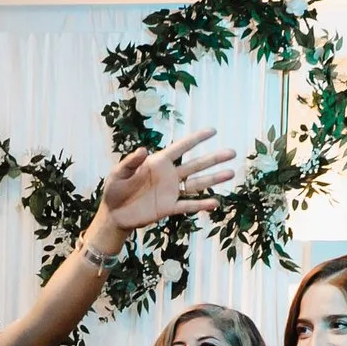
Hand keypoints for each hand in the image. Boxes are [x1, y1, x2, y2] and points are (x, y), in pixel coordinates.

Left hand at [97, 130, 233, 232]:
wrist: (114, 214)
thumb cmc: (115, 190)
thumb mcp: (118, 174)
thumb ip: (130, 163)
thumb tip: (143, 149)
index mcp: (158, 162)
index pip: (180, 148)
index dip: (196, 139)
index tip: (213, 130)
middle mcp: (169, 175)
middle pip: (195, 165)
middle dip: (213, 158)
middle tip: (232, 152)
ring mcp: (171, 191)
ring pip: (197, 184)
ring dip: (214, 179)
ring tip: (230, 173)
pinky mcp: (169, 207)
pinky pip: (188, 205)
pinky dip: (201, 205)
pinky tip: (215, 203)